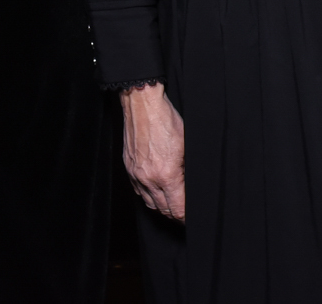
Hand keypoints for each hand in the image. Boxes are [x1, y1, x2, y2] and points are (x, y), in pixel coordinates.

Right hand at [120, 82, 185, 221]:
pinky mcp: (129, 168)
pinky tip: (157, 193)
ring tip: (173, 206)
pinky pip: (139, 191)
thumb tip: (191, 185)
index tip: (192, 217)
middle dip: (176, 215)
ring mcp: (136, 174)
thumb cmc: (166, 120)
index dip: (186, 216)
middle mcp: (149, 178)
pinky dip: (149, 196)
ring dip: (162, 207)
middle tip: (186, 214)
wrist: (142, 104)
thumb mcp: (187, 145)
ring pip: (150, 203)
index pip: (177, 208)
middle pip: (163, 209)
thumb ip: (188, 169)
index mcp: (166, 175)